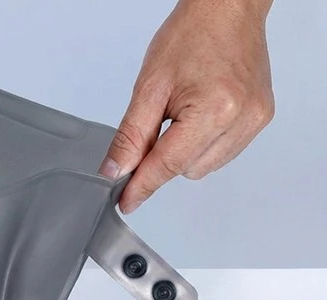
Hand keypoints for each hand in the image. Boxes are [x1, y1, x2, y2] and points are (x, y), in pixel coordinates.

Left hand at [99, 0, 274, 213]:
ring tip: (185, 112)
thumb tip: (116, 171)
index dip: (142, 185)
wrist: (228, 8)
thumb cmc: (192, 35)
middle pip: (185, 170)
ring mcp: (254, 120)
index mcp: (214, 109)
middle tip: (160, 121)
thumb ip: (130, 136)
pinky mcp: (260, 119)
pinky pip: (221, 154)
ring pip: (203, 167)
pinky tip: (201, 116)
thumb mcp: (149, 86)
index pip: (168, 165)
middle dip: (164, 157)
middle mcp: (241, 119)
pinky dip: (203, 145)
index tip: (126, 202)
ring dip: (184, 152)